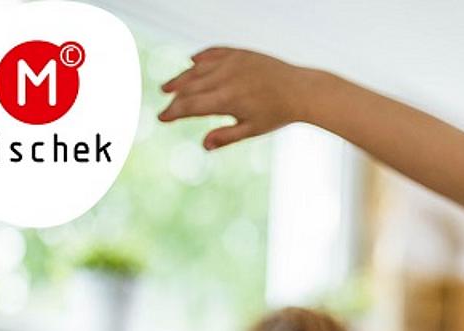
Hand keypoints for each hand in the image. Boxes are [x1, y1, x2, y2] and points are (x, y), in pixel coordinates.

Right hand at [159, 47, 313, 149]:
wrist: (301, 90)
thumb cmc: (277, 114)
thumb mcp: (252, 129)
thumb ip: (226, 136)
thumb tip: (204, 145)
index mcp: (226, 99)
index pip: (190, 106)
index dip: (173, 112)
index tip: (162, 117)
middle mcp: (225, 78)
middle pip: (189, 87)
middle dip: (175, 97)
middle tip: (166, 105)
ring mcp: (232, 62)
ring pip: (197, 69)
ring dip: (182, 78)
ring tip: (169, 87)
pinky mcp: (240, 53)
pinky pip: (213, 52)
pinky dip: (201, 58)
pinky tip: (192, 63)